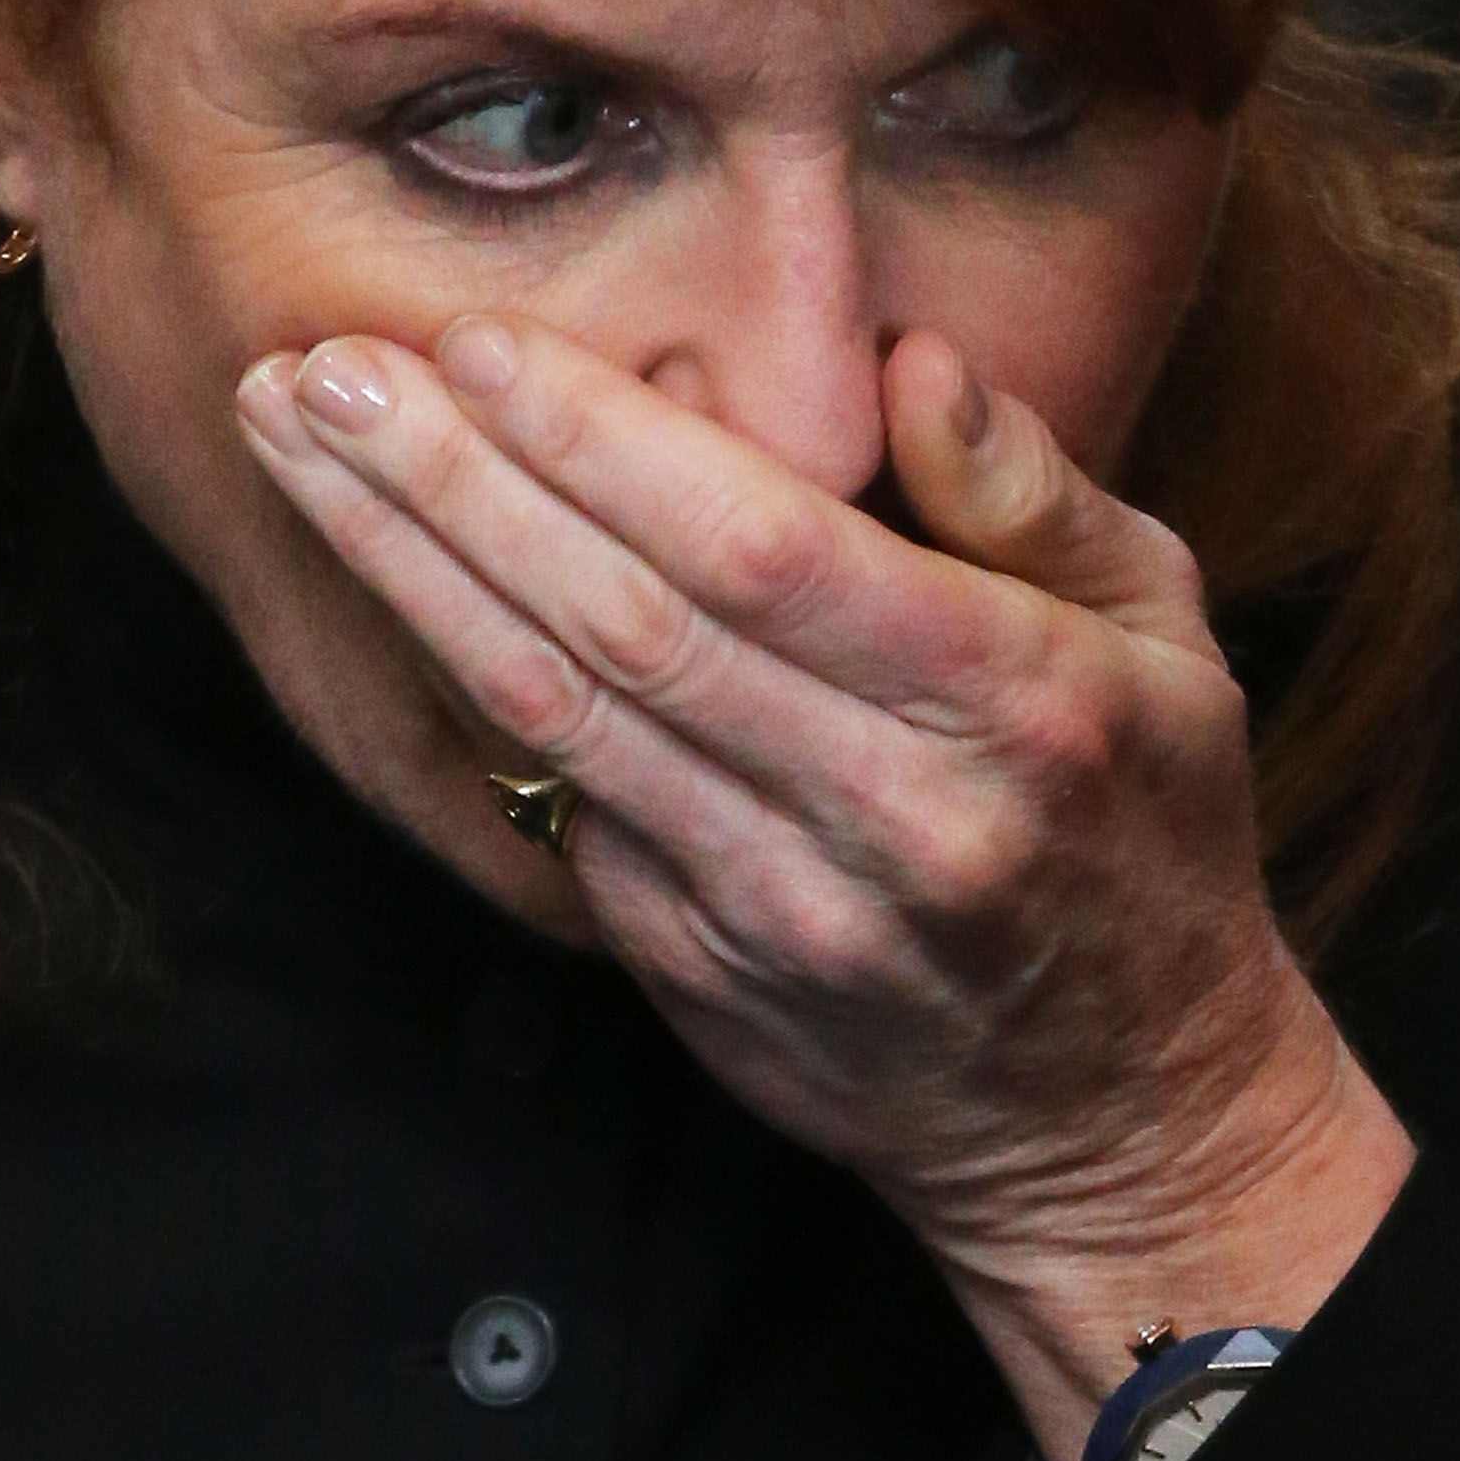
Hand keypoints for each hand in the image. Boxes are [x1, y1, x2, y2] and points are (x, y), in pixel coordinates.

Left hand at [235, 314, 1413, 1460]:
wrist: (1118, 1116)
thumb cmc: (1142, 834)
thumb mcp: (1167, 639)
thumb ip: (1035, 493)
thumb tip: (904, 362)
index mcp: (1003, 704)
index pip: (764, 553)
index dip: (604, 445)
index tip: (476, 345)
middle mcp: (882, 813)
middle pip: (622, 624)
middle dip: (447, 484)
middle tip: (314, 371)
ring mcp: (776, 911)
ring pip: (556, 717)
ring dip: (403, 572)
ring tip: (292, 449)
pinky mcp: (697, 976)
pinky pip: (558, 810)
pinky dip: (455, 686)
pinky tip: (373, 578)